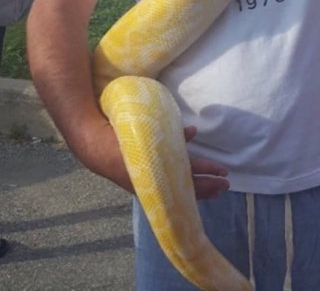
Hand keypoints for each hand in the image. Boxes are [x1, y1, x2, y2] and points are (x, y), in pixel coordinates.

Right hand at [78, 119, 229, 199]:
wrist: (93, 145)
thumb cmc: (122, 133)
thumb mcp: (146, 127)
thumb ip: (170, 132)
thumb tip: (193, 131)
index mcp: (156, 167)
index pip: (187, 171)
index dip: (206, 171)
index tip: (223, 171)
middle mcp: (153, 180)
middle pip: (186, 187)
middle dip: (207, 185)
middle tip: (226, 184)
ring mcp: (148, 184)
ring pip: (178, 191)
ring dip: (199, 190)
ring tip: (217, 191)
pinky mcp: (144, 184)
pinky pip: (170, 190)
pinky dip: (185, 190)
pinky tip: (194, 190)